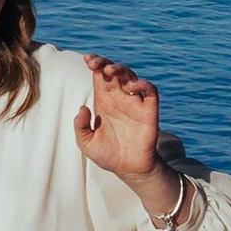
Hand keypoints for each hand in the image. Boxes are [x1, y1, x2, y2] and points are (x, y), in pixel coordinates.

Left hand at [74, 54, 169, 199]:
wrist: (129, 170)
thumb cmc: (108, 155)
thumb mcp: (86, 143)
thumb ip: (80, 126)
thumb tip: (82, 108)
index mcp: (105, 101)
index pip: (100, 76)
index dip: (95, 64)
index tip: (87, 60)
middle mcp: (120, 98)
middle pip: (114, 71)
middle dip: (104, 63)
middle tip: (95, 63)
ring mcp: (135, 103)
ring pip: (131, 76)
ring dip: (121, 69)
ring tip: (109, 71)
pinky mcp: (149, 111)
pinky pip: (150, 91)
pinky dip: (143, 84)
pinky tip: (131, 87)